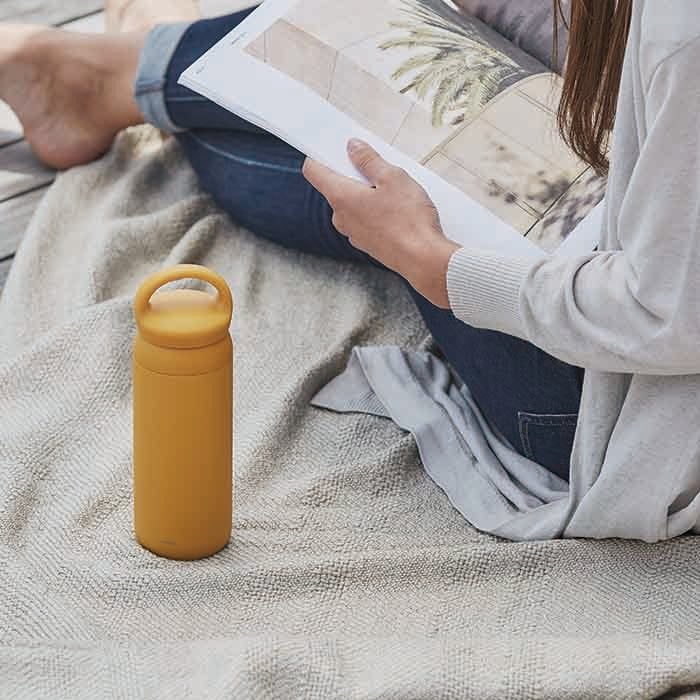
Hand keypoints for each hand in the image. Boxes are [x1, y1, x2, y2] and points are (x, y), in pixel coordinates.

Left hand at [302, 139, 459, 307]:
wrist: (423, 259)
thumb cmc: (408, 219)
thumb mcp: (392, 177)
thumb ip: (369, 160)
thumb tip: (353, 147)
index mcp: (341, 197)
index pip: (314, 171)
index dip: (320, 154)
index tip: (333, 146)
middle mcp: (341, 218)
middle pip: (336, 187)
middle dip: (353, 174)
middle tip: (377, 166)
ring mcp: (354, 234)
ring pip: (353, 205)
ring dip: (367, 194)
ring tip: (394, 190)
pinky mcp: (368, 244)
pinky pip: (365, 220)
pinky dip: (376, 211)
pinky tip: (398, 210)